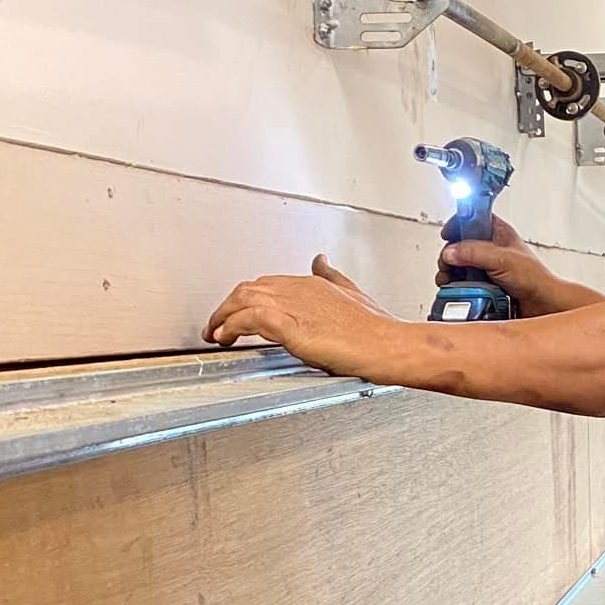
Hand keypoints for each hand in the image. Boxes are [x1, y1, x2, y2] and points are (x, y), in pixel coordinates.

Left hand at [203, 255, 392, 375]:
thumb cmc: (377, 328)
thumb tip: (320, 259)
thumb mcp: (351, 292)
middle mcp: (300, 289)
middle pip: (248, 289)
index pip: (266, 285)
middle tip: (215, 326)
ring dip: (223, 316)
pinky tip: (226, 336)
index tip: (236, 314)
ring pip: (244, 299)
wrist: (390, 344)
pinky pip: (252, 318)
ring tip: (214, 333)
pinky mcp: (293, 325)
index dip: (246, 298)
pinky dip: (233, 325)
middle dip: (226, 307)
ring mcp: (295, 306)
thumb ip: (332, 276)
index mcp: (311, 283)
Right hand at [435, 214, 563, 315]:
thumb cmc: (536, 280)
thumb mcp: (502, 260)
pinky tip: (457, 291)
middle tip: (447, 265)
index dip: (458, 224)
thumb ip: (474, 252)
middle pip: (460, 245)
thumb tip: (451, 251)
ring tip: (448, 281)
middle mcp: (491, 248)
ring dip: (450, 273)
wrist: (543, 307)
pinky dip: (457, 287)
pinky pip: (464, 283)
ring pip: (459, 265)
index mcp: (498, 233)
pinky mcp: (484, 284)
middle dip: (449, 255)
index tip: (447, 234)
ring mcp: (487, 267)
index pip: (472, 218)